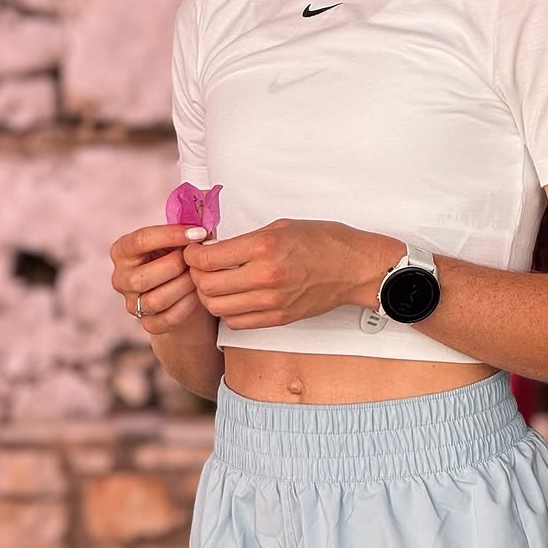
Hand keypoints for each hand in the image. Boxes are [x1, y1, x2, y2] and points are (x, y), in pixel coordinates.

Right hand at [110, 223, 215, 335]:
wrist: (181, 291)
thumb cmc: (177, 256)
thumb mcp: (176, 238)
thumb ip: (186, 226)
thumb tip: (205, 217)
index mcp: (122, 251)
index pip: (141, 240)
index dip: (172, 235)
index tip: (199, 232)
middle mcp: (120, 278)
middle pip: (144, 276)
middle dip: (178, 265)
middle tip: (198, 258)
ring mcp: (131, 304)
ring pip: (155, 300)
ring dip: (184, 285)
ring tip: (200, 274)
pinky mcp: (148, 323)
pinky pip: (168, 318)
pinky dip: (188, 305)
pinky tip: (199, 292)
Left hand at [183, 219, 400, 330]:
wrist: (354, 267)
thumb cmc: (323, 239)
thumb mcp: (282, 226)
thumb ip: (247, 239)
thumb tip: (216, 248)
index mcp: (264, 246)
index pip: (208, 258)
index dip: (193, 255)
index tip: (194, 251)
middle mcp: (265, 276)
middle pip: (207, 286)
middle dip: (196, 276)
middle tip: (199, 267)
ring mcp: (271, 302)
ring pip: (218, 308)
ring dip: (209, 296)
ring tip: (214, 283)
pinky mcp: (278, 319)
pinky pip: (237, 322)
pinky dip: (228, 311)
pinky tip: (234, 297)